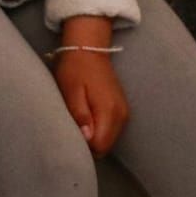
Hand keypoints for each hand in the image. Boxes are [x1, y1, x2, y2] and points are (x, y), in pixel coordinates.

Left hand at [54, 17, 128, 156]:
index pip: (100, 146)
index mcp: (109, 111)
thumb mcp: (71, 91)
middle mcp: (122, 116)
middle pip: (105, 147)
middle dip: (88, 144)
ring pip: (108, 140)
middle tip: (72, 128)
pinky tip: (86, 118)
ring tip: (78, 121)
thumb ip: (80, 115)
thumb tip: (87, 138)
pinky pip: (110, 130)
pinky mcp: (122, 110)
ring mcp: (124, 113)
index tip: (71, 134)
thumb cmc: (76, 69)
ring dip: (93, 137)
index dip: (84, 146)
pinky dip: (99, 130)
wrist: (89, 50)